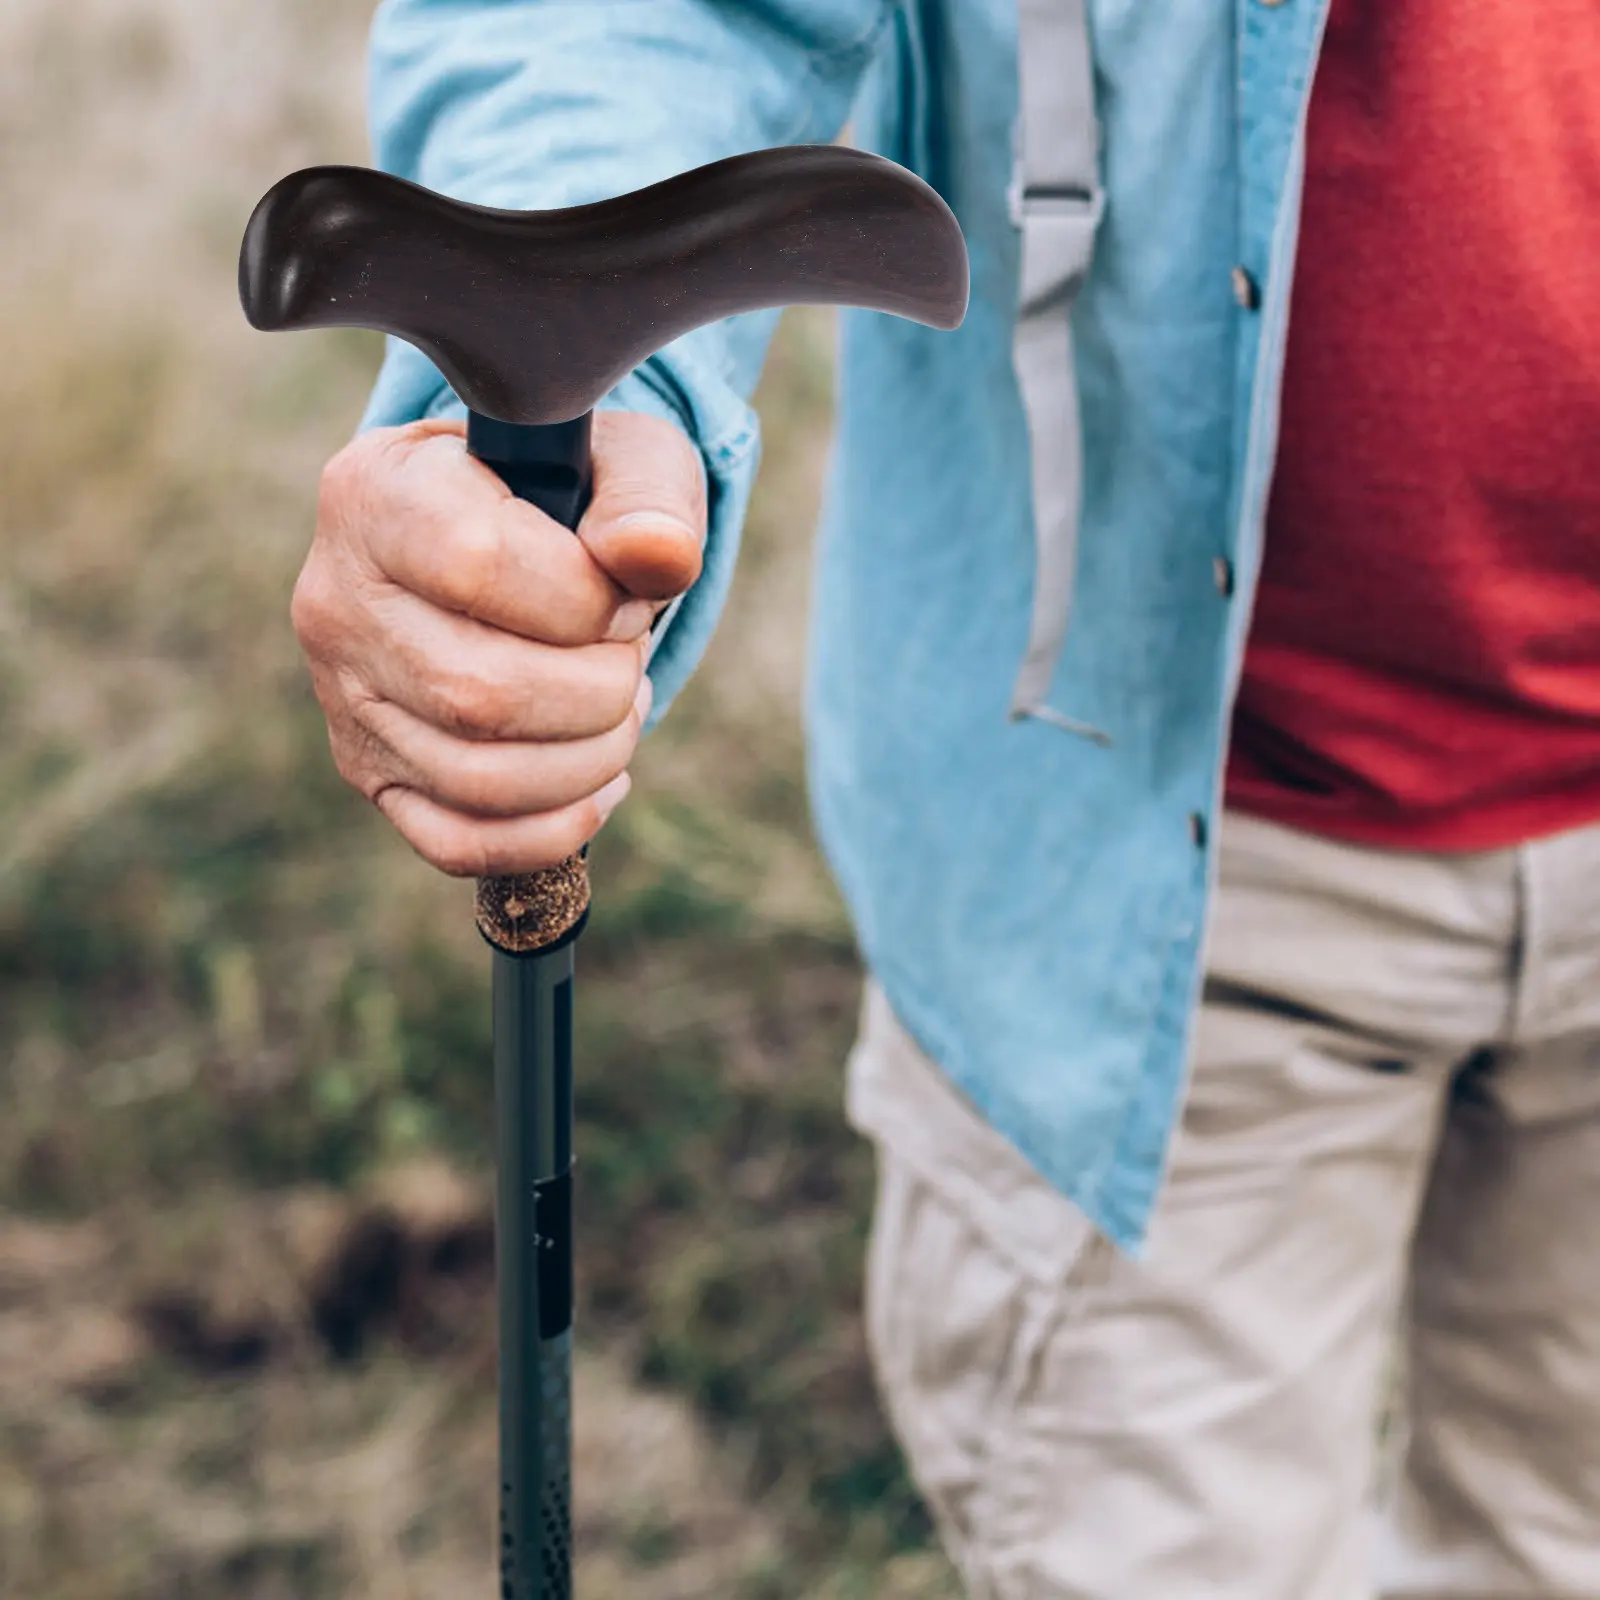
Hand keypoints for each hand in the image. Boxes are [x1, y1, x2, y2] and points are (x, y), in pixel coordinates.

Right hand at [291, 410, 704, 876]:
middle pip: (478, 692)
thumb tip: (658, 556)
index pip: (476, 564)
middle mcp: (335, 600)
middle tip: (627, 656)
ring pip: (476, 777)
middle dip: (599, 691)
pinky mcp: (370, 772)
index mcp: (375, 494)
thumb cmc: (567, 493)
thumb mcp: (619, 456)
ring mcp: (343, 698)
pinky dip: (550, 829)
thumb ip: (647, 495)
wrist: (503, 530)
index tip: (625, 596)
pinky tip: (599, 783)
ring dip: (589, 759)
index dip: (585, 599)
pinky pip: (457, 842)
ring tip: (620, 708)